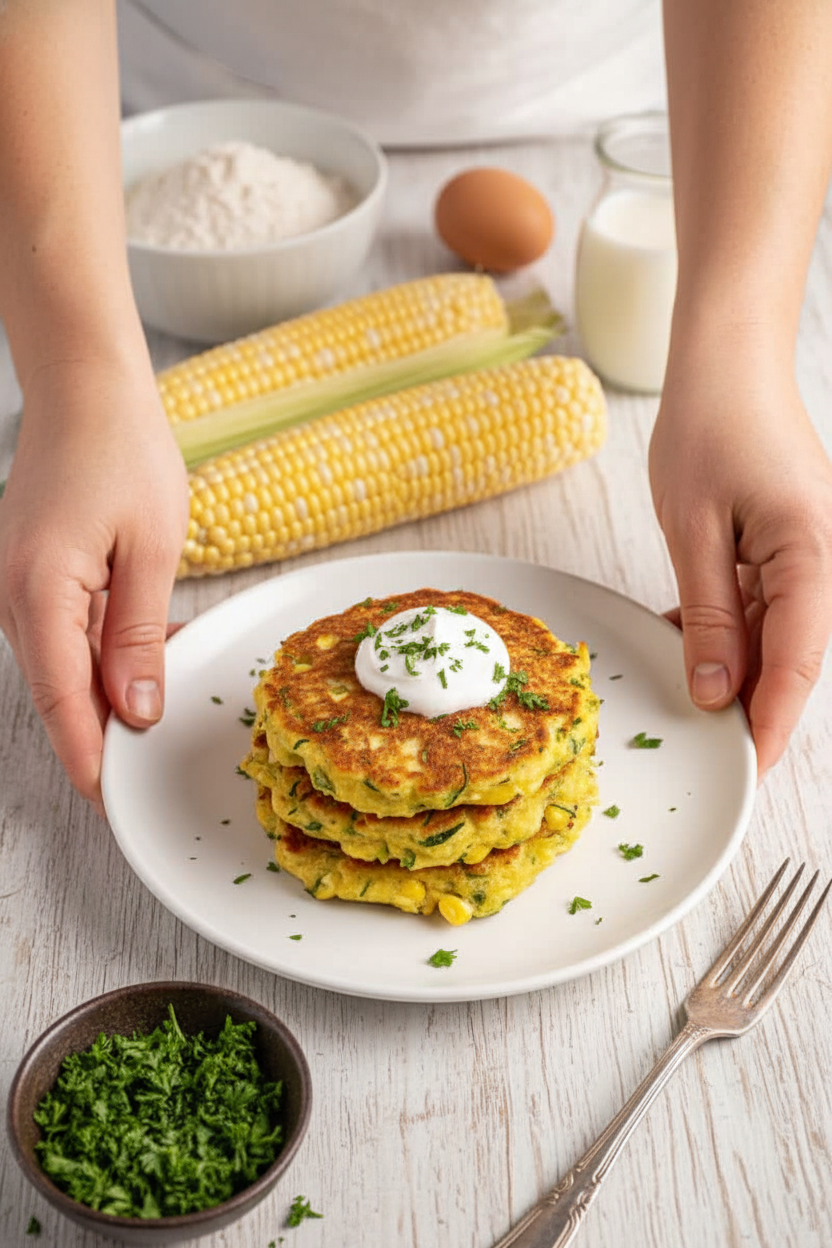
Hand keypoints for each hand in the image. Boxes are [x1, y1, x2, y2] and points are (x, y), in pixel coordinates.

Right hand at [0, 357, 189, 809]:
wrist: (86, 391)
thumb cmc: (124, 452)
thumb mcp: (152, 549)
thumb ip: (140, 636)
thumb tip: (136, 711)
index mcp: (40, 591)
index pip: (63, 703)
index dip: (90, 759)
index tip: (112, 804)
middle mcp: (12, 596)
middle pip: (60, 692)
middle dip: (106, 731)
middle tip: (151, 767)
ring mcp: (13, 587)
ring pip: (63, 666)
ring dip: (111, 687)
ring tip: (164, 690)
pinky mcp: (27, 577)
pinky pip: (64, 634)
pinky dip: (103, 651)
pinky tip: (147, 646)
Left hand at [649, 340, 831, 778]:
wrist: (728, 365)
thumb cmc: (710, 427)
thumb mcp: (693, 529)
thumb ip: (707, 614)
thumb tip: (712, 688)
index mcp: (811, 554)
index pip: (796, 662)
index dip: (769, 721)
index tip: (745, 767)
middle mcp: (823, 560)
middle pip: (792, 655)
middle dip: (750, 703)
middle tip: (709, 749)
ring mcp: (808, 554)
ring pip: (775, 636)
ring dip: (732, 664)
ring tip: (686, 695)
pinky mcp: (788, 547)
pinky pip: (762, 606)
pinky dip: (725, 627)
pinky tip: (683, 640)